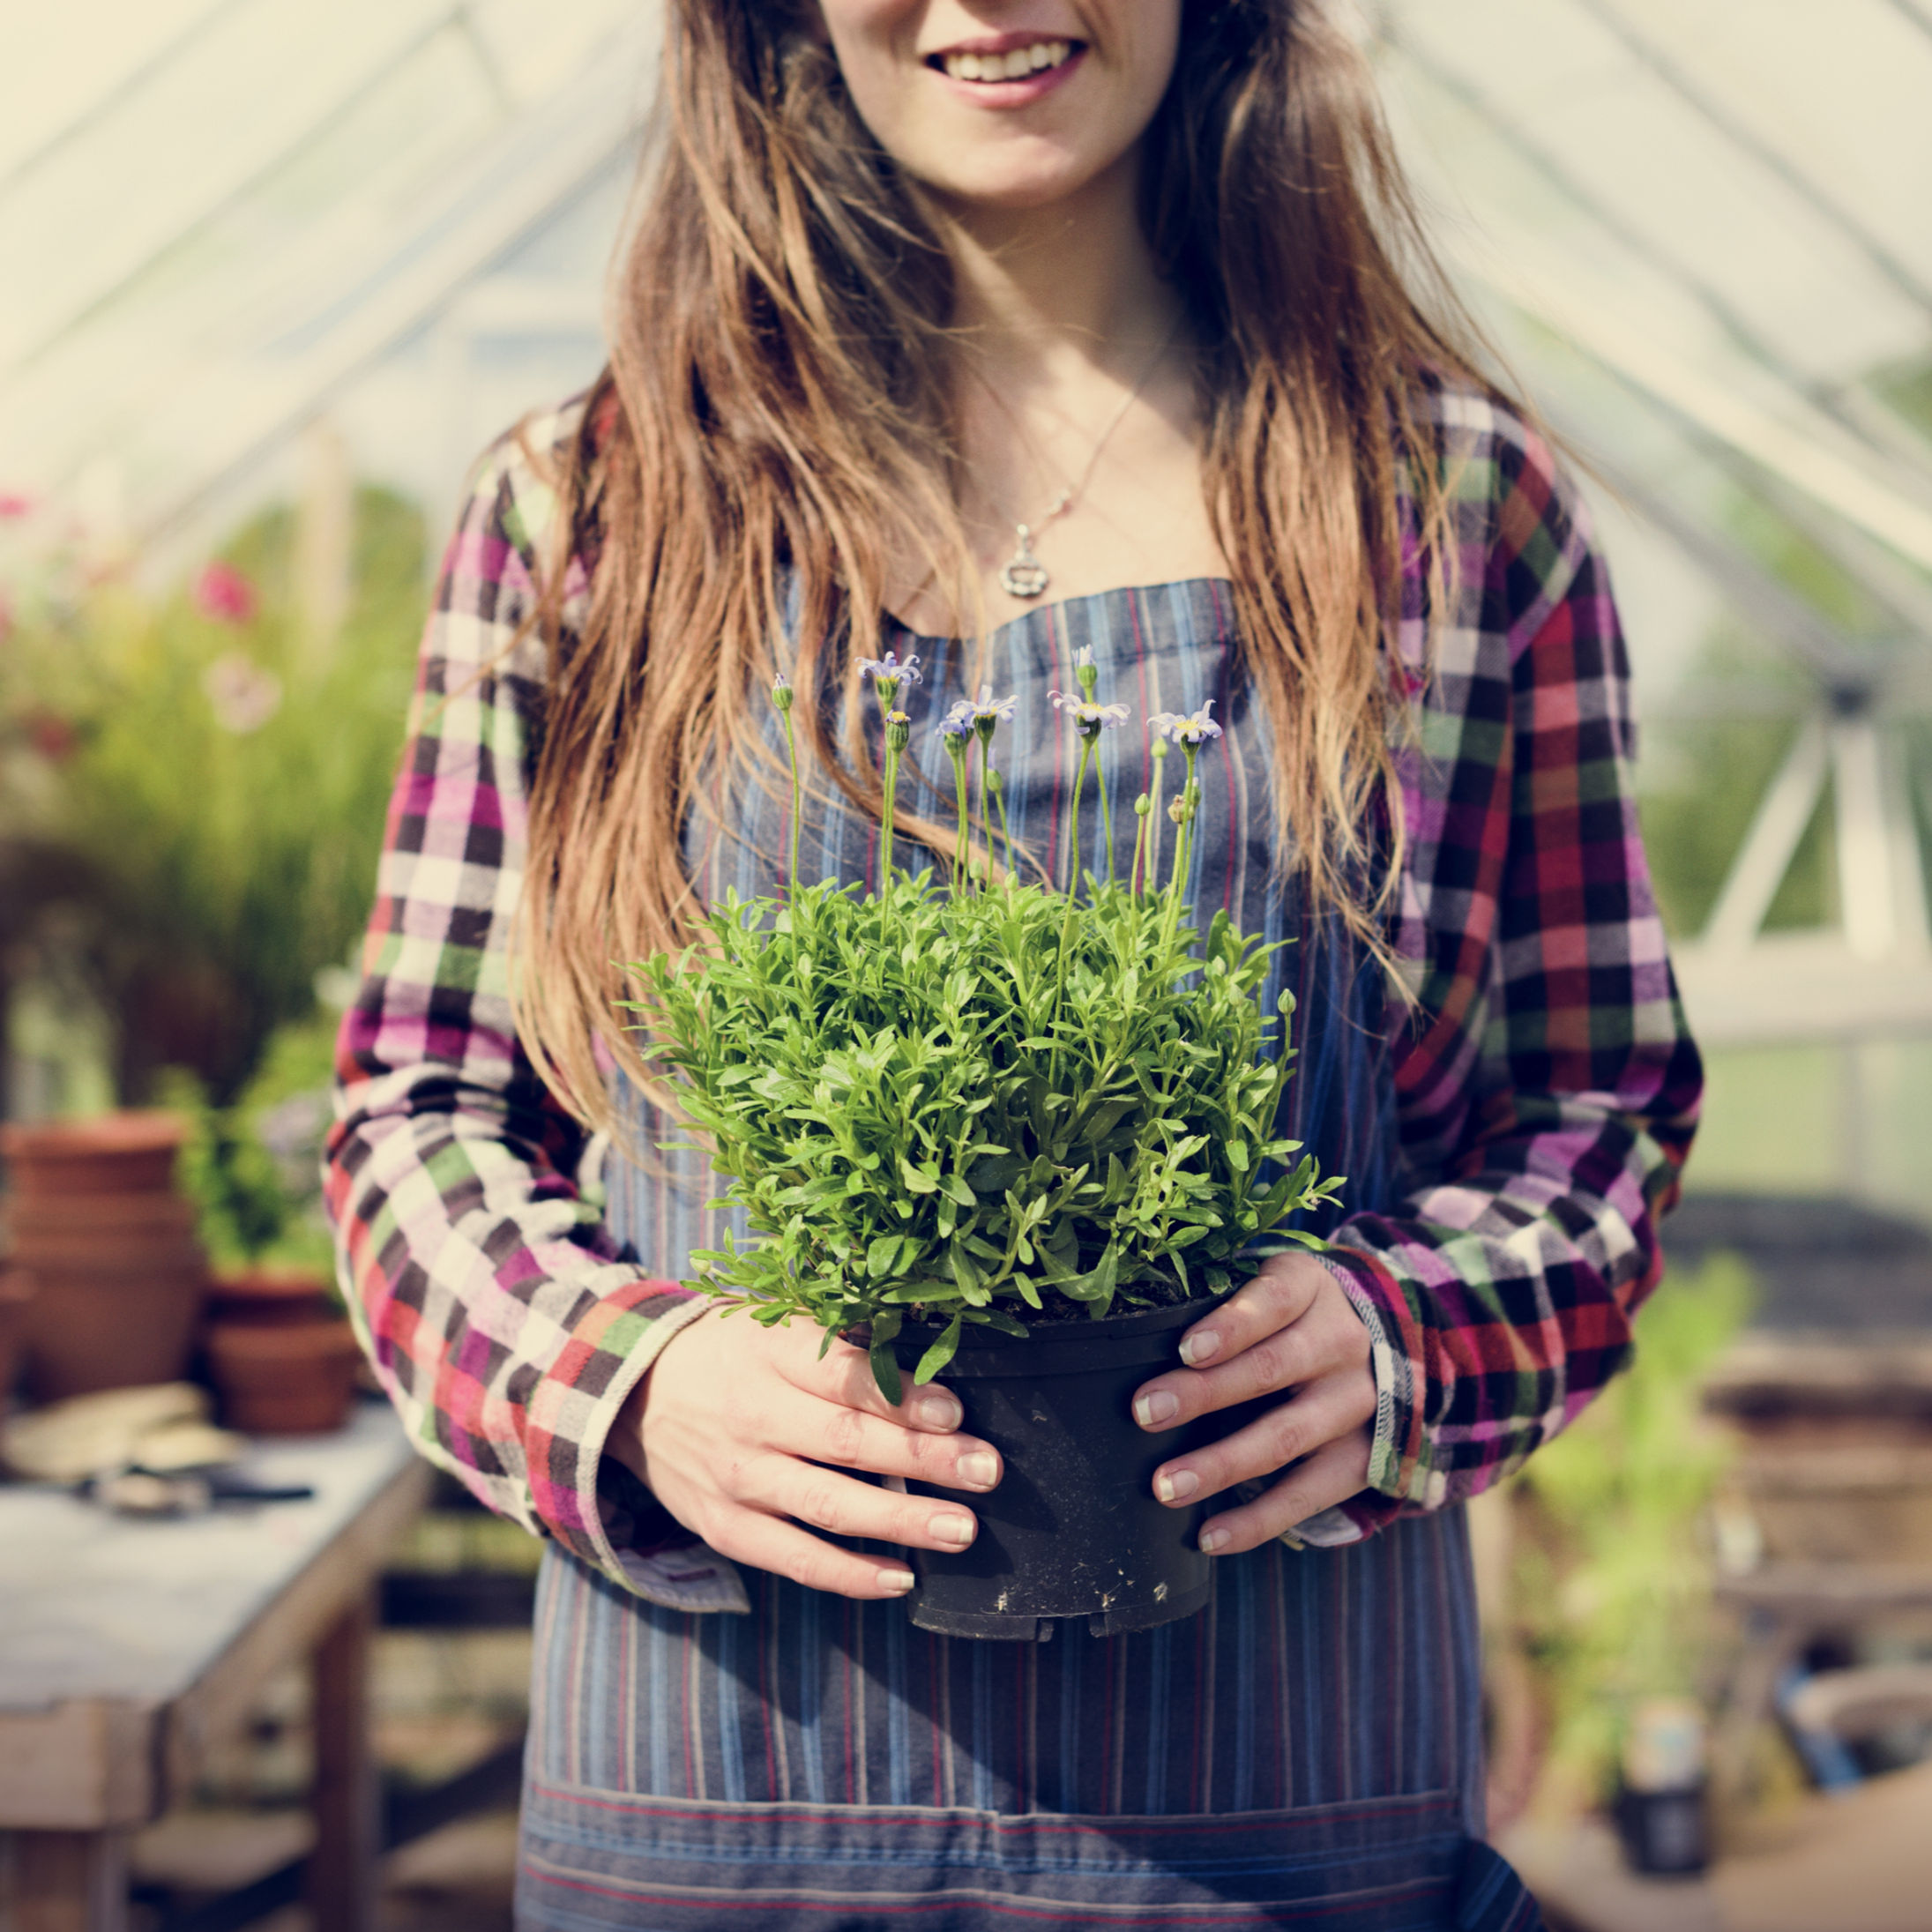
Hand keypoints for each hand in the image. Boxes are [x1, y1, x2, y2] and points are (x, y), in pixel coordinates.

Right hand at [612, 1310, 1002, 1598]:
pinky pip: (794, 1559)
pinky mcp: (725, 1527)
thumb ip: (844, 1346)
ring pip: (828, 1507)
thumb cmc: (732, 1353)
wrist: (634, 1392)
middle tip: (985, 1472)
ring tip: (960, 1529)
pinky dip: (849, 1573)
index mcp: (768, 1355)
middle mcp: (752, 1417)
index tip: (955, 1411)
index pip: (841, 1376)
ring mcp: (737, 1478)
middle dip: (925, 1460)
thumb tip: (930, 1377)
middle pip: (847, 1443)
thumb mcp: (776, 1324)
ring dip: (901, 1520)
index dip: (901, 1396)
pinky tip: (900, 1576)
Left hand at [1130, 1254, 1376, 1554]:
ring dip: (1221, 1465)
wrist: (1391, 1347)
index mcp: (1311, 1289)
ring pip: (1285, 1437)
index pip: (1273, 1300)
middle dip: (1204, 1393)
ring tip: (1166, 1486)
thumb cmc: (1293, 1315)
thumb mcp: (1274, 1284)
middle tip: (1147, 1412)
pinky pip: (1307, 1495)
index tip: (1187, 1348)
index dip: (1231, 1325)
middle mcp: (1341, 1343)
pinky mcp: (1360, 1458)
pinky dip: (1257, 1521)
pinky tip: (1210, 1535)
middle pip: (1270, 1369)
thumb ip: (1223, 1303)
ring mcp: (1356, 1404)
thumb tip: (1139, 1336)